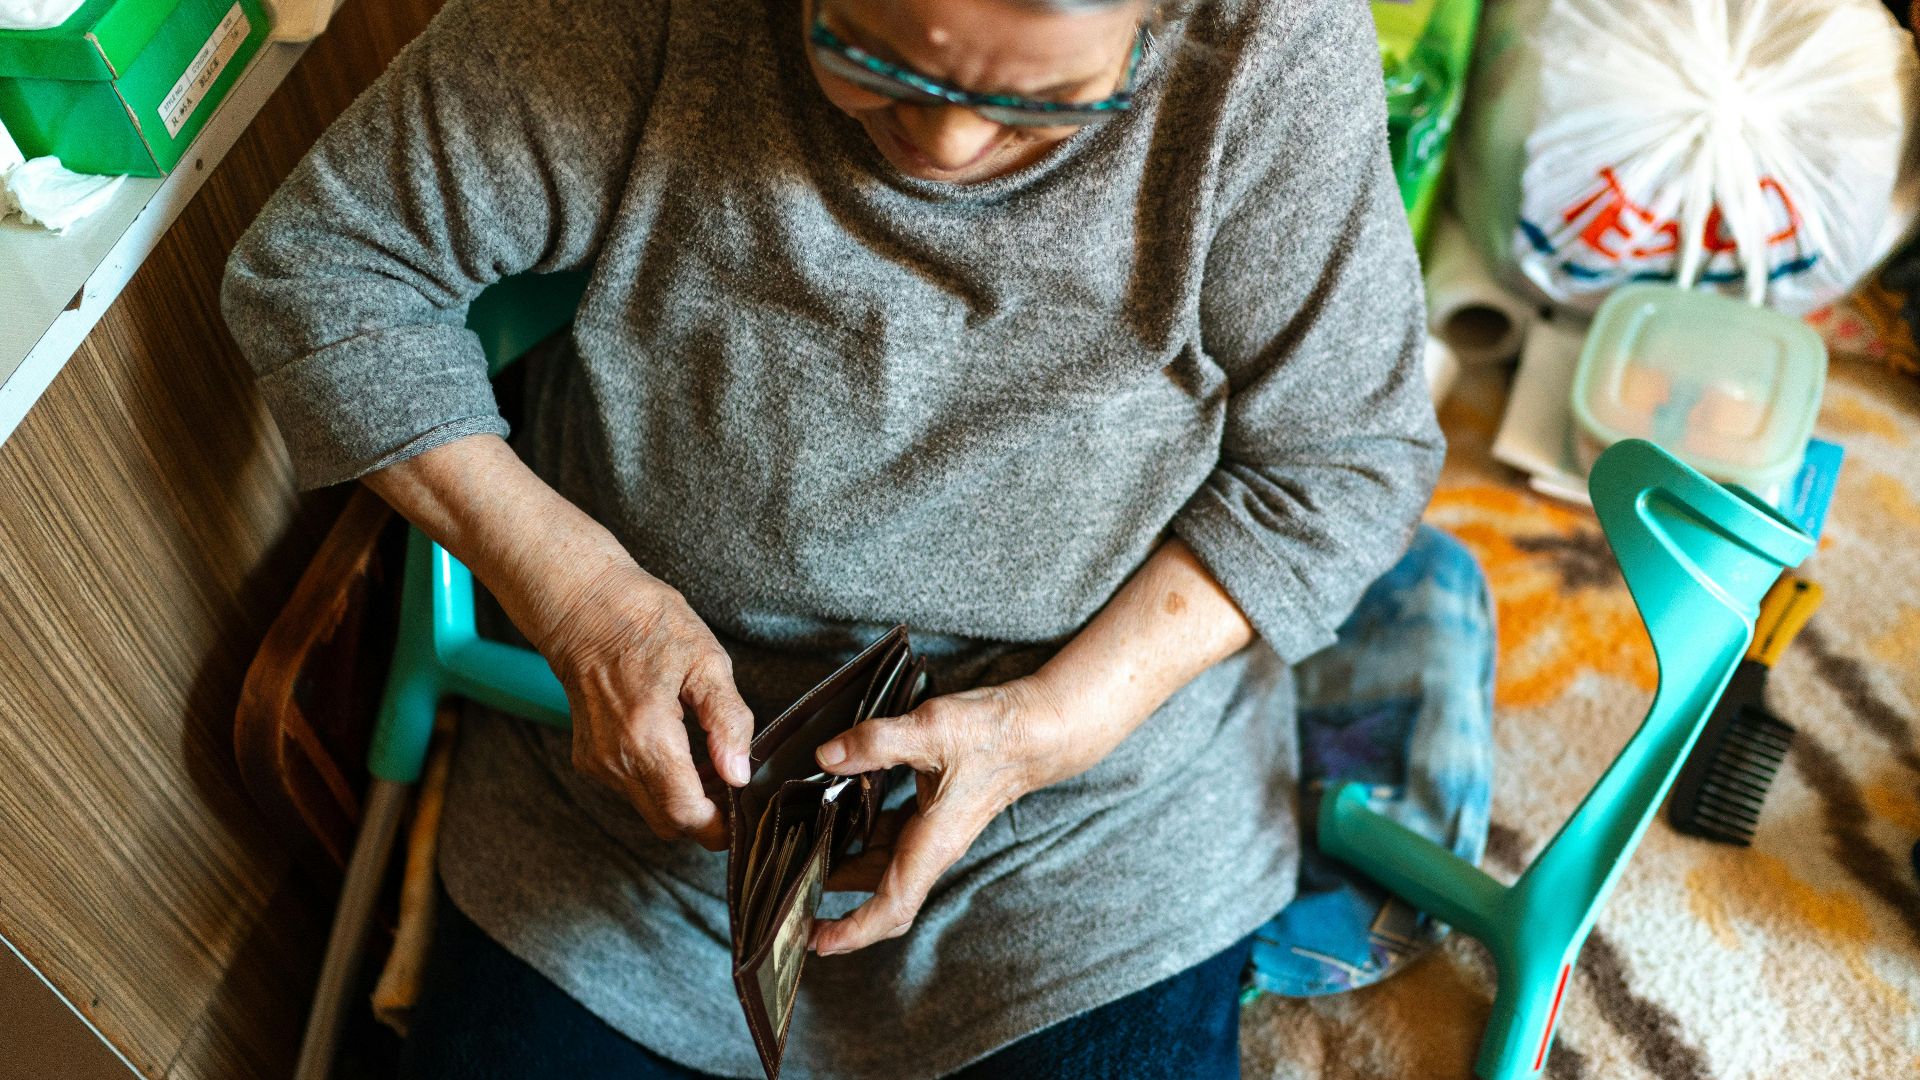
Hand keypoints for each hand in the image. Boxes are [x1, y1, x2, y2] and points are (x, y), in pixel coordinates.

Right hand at [527, 555, 754, 850]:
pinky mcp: (589, 758)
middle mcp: (616, 758)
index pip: (685, 813)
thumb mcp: (706, 660)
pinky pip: (632, 790)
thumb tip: (739, 773)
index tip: (746, 812)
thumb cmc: (646, 622)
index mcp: (646, 735)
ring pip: (650, 809)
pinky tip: (681, 751)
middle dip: (706, 815)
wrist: (584, 606)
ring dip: (684, 799)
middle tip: (734, 783)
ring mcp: (598, 761)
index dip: (721, 825)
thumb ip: (727, 720)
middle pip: (668, 822)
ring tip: (711, 761)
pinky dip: (660, 784)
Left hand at [808, 677, 1092, 955]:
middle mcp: (930, 847)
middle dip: (836, 905)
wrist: (1036, 729)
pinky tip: (833, 813)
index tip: (817, 942)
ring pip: (880, 866)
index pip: (892, 907)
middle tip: (790, 903)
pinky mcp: (930, 814)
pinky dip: (856, 836)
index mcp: (932, 844)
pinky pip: (887, 838)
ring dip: (842, 868)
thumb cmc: (994, 734)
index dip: (854, 931)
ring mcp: (930, 833)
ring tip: (798, 856)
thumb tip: (826, 757)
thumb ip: (875, 743)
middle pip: (879, 894)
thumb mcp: (930, 730)